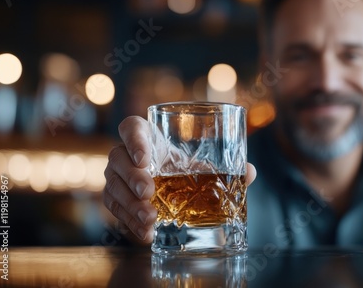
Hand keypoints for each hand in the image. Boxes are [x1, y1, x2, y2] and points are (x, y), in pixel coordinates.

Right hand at [103, 116, 256, 242]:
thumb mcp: (202, 167)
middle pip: (117, 159)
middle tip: (149, 192)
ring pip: (112, 186)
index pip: (130, 127)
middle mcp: (127, 155)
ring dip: (129, 204)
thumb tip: (250, 172)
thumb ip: (225, 169)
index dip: (133, 139)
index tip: (145, 158)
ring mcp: (118, 178)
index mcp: (148, 138)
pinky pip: (114, 210)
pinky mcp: (117, 200)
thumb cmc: (184, 170)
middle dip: (131, 177)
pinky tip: (146, 234)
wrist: (171, 189)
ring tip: (150, 218)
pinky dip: (129, 223)